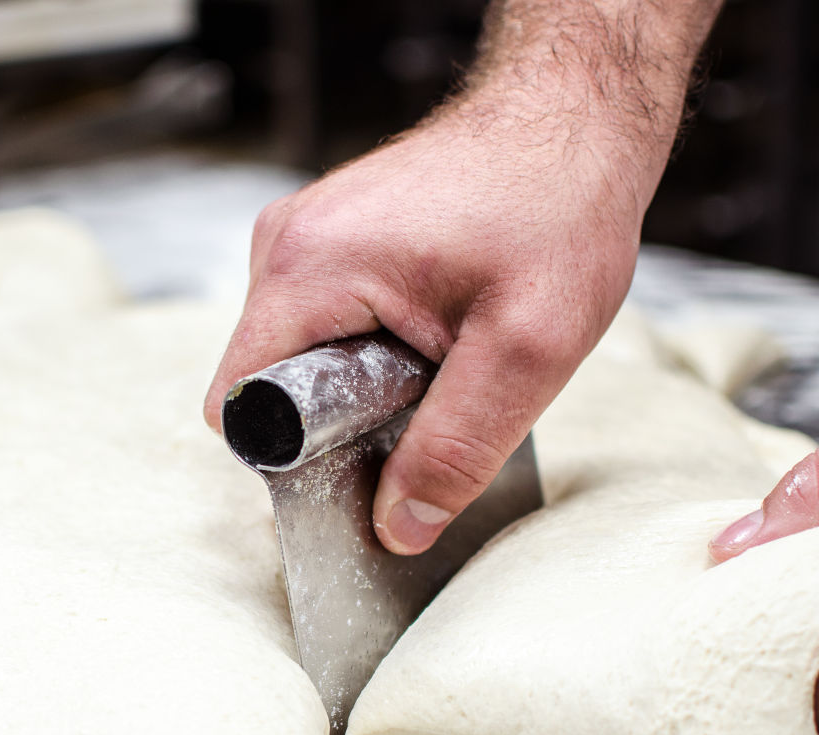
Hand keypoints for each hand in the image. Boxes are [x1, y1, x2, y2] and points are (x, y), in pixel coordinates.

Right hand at [203, 1, 720, 554]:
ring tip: (441, 350)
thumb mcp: (525, 350)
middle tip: (429, 392)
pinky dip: (366, 345)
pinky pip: (320, 320)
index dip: (296, 453)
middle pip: (270, 382)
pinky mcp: (327, 235)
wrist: (575, 120)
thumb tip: (397, 529)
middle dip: (339, 414)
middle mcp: (285, 244)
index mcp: (306, 267)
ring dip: (359, 379)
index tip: (366, 457)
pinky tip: (432, 326)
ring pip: (298, 355)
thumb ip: (455, 448)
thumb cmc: (557, 209)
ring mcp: (302, 235)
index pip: (243, 402)